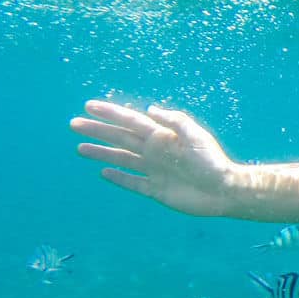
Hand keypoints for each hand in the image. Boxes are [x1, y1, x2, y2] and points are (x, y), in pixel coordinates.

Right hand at [70, 101, 235, 215]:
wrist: (224, 191)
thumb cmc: (213, 162)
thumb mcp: (196, 136)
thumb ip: (175, 121)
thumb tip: (150, 109)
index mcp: (162, 136)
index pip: (131, 121)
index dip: (110, 113)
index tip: (89, 106)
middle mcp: (155, 152)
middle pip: (120, 138)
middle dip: (98, 131)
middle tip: (74, 124)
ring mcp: (154, 171)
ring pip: (122, 159)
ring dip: (102, 153)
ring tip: (80, 148)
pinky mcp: (156, 190)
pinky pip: (133, 183)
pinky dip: (119, 178)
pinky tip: (104, 172)